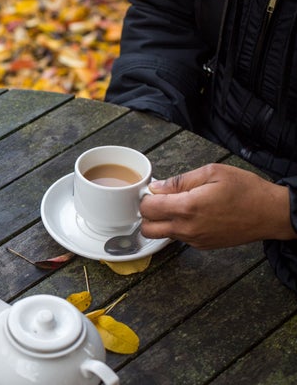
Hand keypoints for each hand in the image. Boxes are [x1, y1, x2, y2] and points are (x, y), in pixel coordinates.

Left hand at [140, 163, 295, 248]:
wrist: (271, 213)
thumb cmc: (245, 190)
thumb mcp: (212, 173)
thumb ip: (179, 181)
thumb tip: (157, 187)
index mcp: (187, 207)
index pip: (147, 209)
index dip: (146, 197)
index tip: (155, 190)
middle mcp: (187, 228)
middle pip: (147, 229)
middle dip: (148, 214)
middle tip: (160, 201)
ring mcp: (194, 240)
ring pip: (162, 235)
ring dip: (162, 222)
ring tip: (178, 206)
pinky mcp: (202, 246)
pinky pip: (179, 238)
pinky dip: (178, 227)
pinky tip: (193, 215)